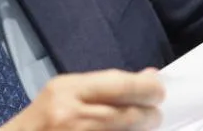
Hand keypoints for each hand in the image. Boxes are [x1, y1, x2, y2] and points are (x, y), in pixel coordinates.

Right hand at [1, 68, 164, 130]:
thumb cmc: (43, 119)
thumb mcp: (67, 92)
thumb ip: (105, 86)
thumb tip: (149, 77)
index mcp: (68, 90)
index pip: (118, 86)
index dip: (145, 90)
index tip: (159, 91)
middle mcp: (70, 114)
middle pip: (124, 114)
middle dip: (148, 114)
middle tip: (156, 113)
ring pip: (122, 130)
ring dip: (141, 129)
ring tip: (147, 125)